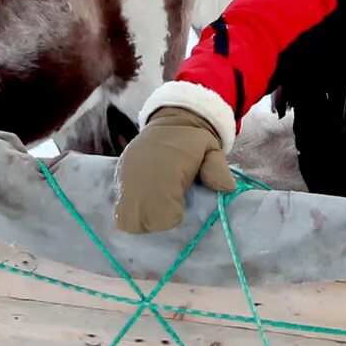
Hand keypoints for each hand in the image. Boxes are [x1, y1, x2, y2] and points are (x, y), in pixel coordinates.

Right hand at [113, 108, 232, 231]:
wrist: (170, 123)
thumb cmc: (192, 142)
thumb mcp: (211, 150)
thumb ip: (217, 170)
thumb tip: (227, 188)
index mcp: (166, 171)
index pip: (162, 215)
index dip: (173, 216)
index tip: (181, 207)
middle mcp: (140, 177)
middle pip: (140, 221)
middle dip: (155, 222)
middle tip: (168, 209)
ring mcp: (125, 179)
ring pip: (126, 219)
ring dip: (141, 219)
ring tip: (156, 207)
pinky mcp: (118, 179)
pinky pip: (118, 209)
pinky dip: (130, 211)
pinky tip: (144, 201)